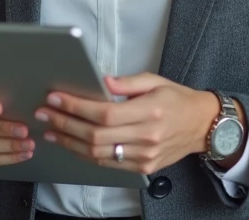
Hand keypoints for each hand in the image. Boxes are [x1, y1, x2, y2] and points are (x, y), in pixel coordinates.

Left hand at [37, 73, 221, 175]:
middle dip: (65, 124)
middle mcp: (147, 136)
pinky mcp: (143, 167)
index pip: (104, 113)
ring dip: (70, 143)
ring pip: (98, 154)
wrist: (203, 126)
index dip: (76, 107)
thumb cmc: (178, 99)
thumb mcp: (156, 81)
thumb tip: (101, 81)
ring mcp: (145, 156)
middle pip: (96, 135)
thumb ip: (127, 82)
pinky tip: (74, 144)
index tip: (56, 98)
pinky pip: (109, 164)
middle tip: (45, 113)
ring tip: (52, 130)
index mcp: (150, 111)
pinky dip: (87, 154)